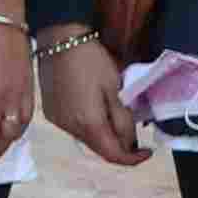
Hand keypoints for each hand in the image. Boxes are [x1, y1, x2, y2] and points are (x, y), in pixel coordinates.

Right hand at [37, 34, 154, 171]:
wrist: (59, 39)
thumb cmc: (92, 60)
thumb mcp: (114, 88)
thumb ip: (122, 119)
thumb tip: (129, 142)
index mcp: (88, 123)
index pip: (113, 154)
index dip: (133, 159)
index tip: (147, 151)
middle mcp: (70, 128)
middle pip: (99, 149)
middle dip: (119, 146)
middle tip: (135, 134)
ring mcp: (58, 121)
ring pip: (86, 139)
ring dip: (103, 135)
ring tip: (115, 117)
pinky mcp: (51, 113)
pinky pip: (74, 128)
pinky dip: (89, 126)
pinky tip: (95, 110)